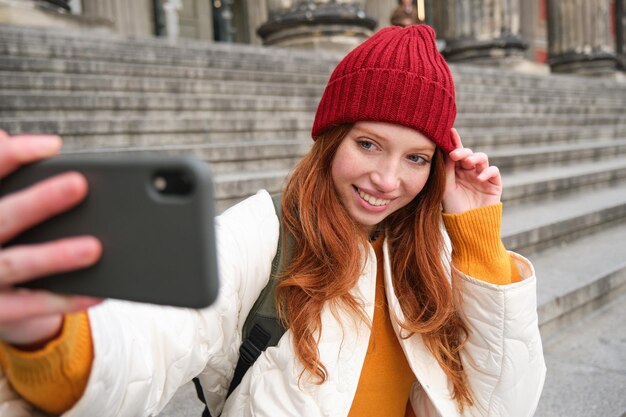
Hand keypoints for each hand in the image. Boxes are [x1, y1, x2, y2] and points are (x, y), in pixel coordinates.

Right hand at [0, 130, 101, 346]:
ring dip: (55, 256)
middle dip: (38, 202)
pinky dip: (64, 300)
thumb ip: (2, 175)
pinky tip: (96, 292)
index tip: (53, 146)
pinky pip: (29, 307)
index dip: (12, 157)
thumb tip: (9, 139)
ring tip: (94, 247)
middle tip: (78, 185)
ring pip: (14, 264)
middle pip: (0, 217)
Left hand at [442, 128, 501, 213]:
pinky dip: (487, 172)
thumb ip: (447, 169)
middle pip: (468, 154)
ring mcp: (482, 176)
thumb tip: (446, 150)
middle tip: (456, 154)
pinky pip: (493, 171)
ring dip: (475, 158)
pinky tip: (479, 177)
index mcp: (456, 171)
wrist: (468, 226)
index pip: (455, 154)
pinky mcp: (493, 184)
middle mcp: (469, 171)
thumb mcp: (446, 187)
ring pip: (481, 159)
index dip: (454, 142)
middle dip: (463, 151)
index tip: (449, 132)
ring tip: (469, 163)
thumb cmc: (453, 208)